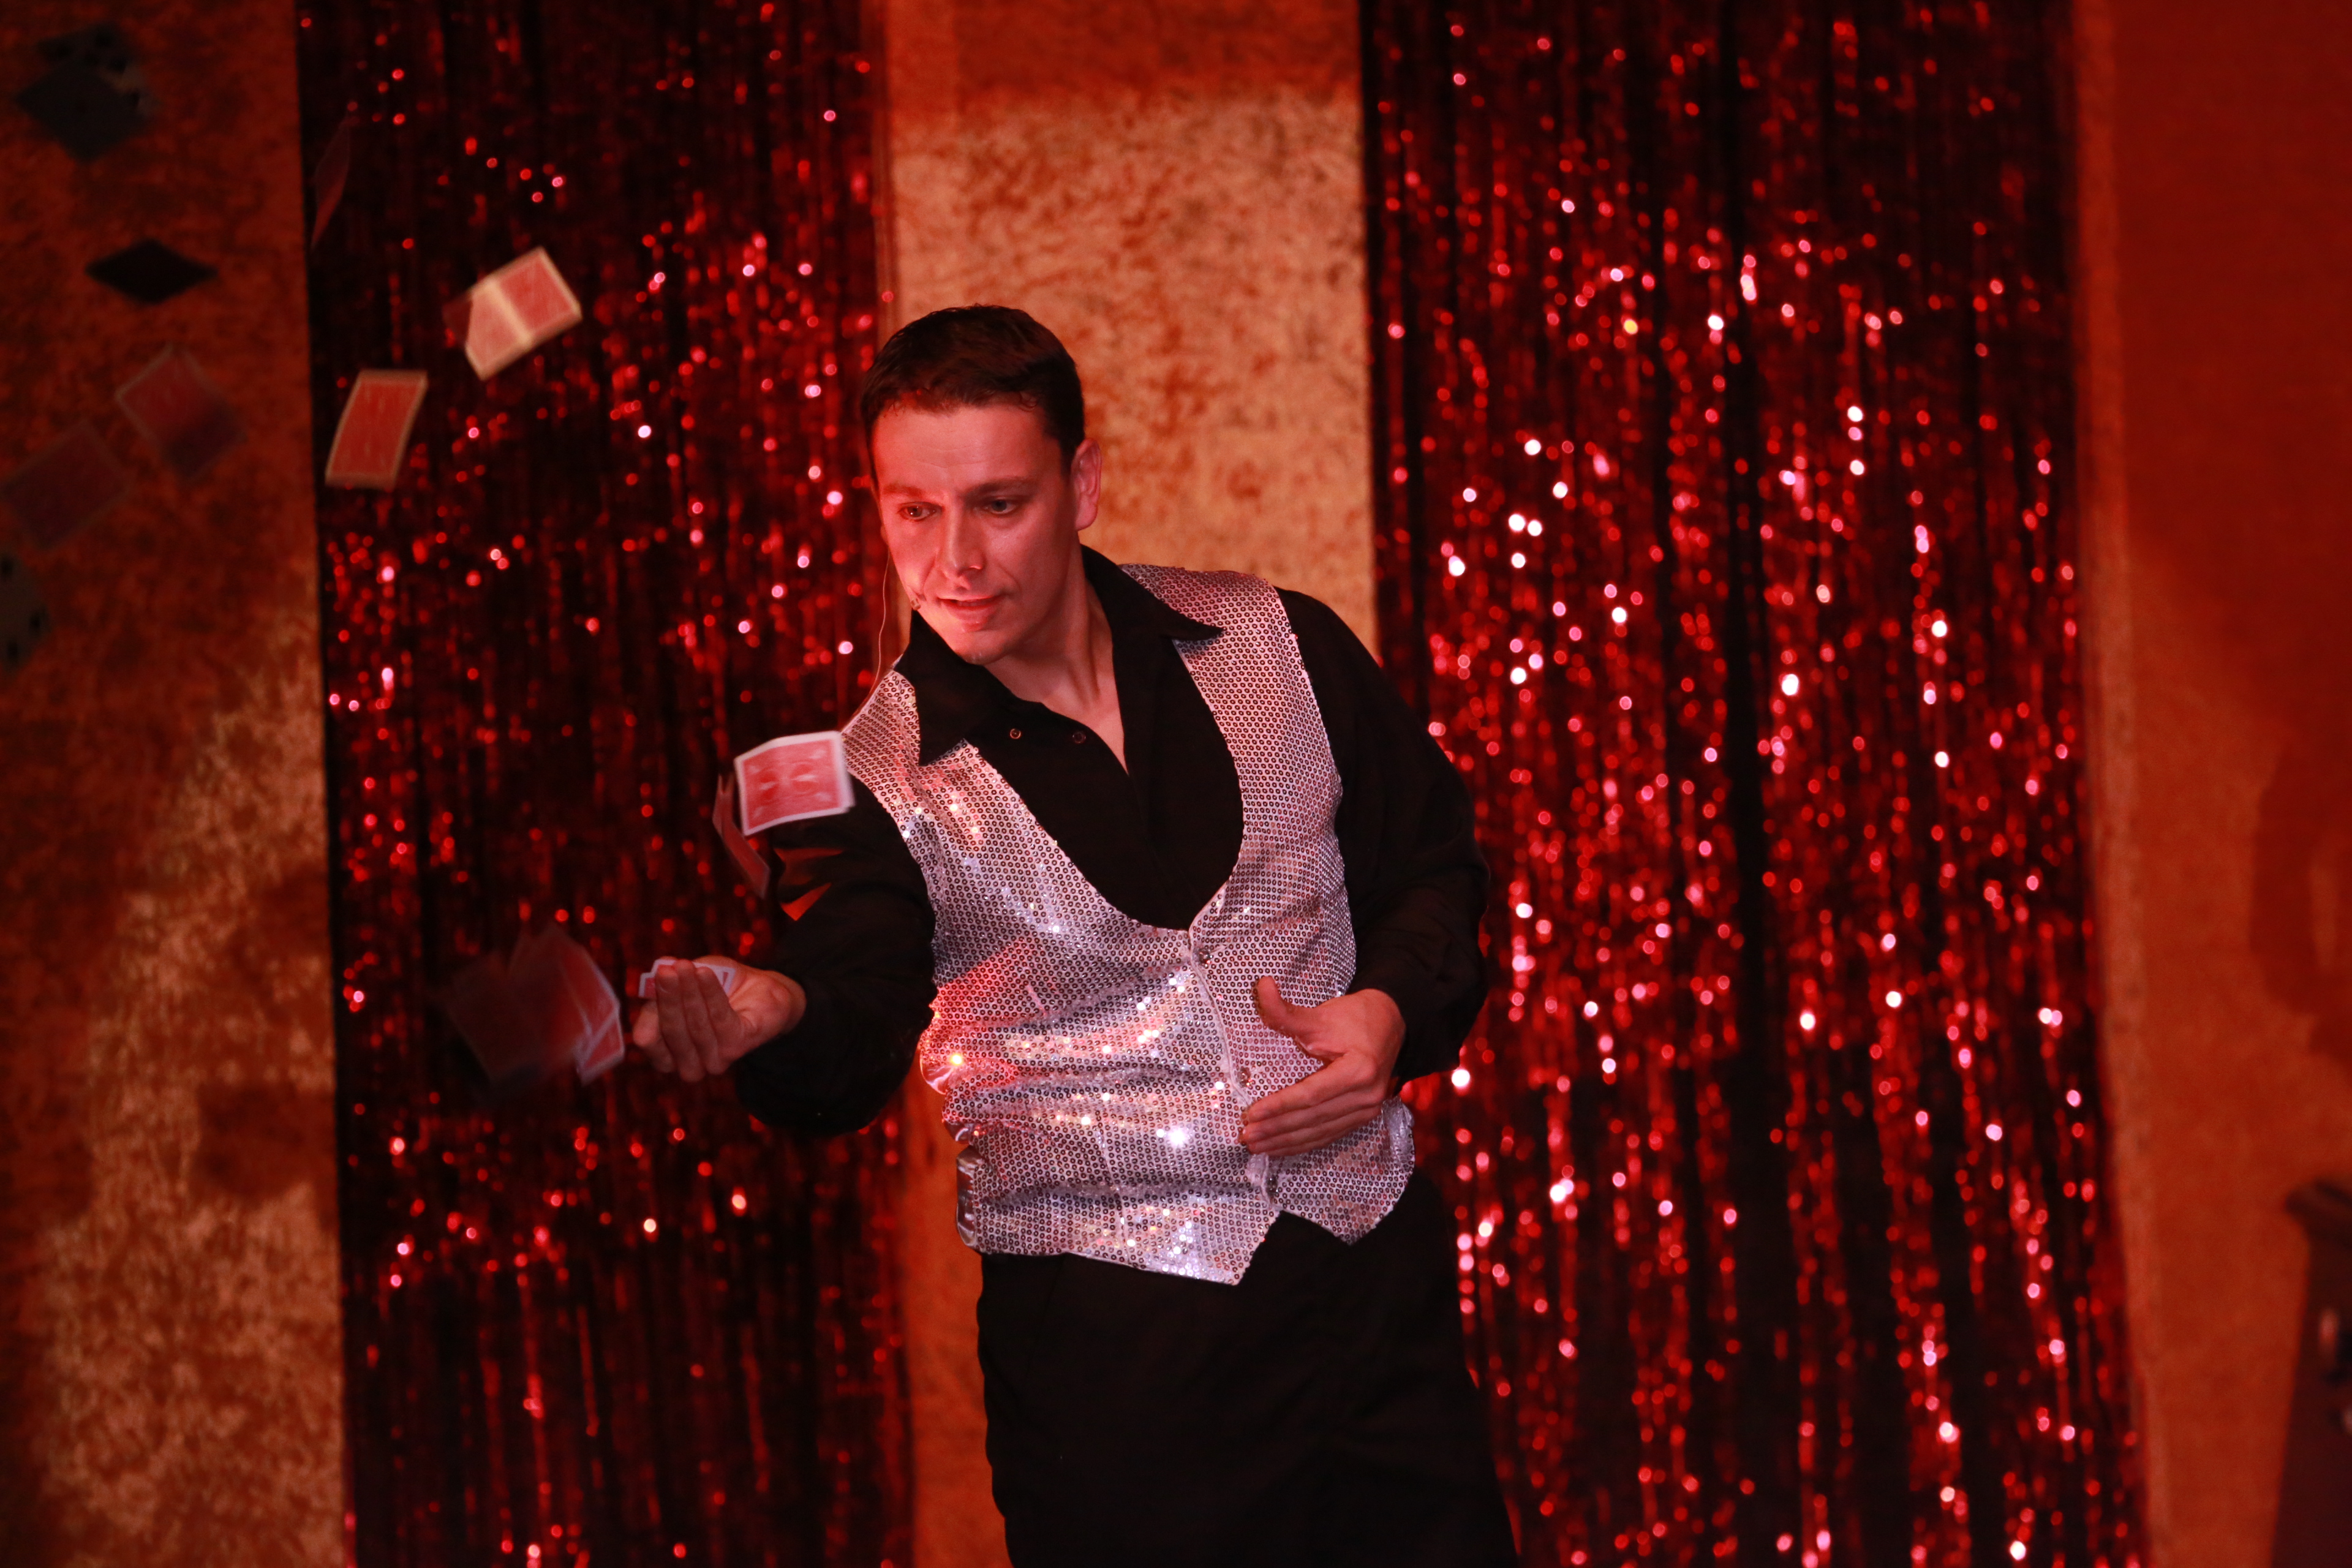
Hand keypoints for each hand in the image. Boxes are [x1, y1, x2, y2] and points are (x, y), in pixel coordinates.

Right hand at [630, 958, 804, 1083]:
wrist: (761, 991)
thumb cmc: (716, 988)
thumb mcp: (685, 983)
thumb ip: (667, 985)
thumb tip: (656, 971)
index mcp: (668, 1054)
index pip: (648, 1042)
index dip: (648, 1014)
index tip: (654, 980)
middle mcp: (689, 1065)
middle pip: (672, 1034)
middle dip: (669, 999)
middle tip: (666, 971)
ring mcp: (715, 1060)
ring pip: (697, 1028)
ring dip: (690, 994)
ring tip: (687, 966)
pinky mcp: (738, 1047)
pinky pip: (721, 1020)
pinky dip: (712, 995)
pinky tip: (705, 974)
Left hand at [1238, 979, 1404, 1158]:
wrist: (1391, 1024)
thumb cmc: (1354, 1018)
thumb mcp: (1320, 1015)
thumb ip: (1287, 1010)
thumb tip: (1260, 986)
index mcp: (1359, 1070)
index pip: (1311, 1095)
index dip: (1279, 1105)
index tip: (1250, 1113)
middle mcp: (1367, 1095)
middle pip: (1313, 1119)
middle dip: (1276, 1129)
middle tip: (1246, 1136)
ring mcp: (1367, 1110)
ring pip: (1320, 1132)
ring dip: (1286, 1142)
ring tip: (1256, 1146)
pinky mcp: (1363, 1116)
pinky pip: (1329, 1134)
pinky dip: (1303, 1143)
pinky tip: (1281, 1147)